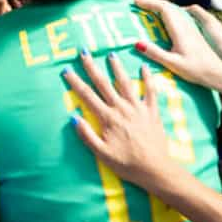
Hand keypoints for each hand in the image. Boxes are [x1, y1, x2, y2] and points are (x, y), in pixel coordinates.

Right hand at [63, 51, 175, 190]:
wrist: (155, 169)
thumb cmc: (127, 164)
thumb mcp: (102, 154)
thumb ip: (87, 136)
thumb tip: (74, 118)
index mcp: (108, 119)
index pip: (87, 96)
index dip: (75, 83)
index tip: (66, 70)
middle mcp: (122, 109)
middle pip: (104, 84)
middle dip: (92, 67)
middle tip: (84, 53)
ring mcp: (138, 108)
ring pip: (125, 83)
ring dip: (117, 68)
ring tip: (111, 54)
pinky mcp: (152, 112)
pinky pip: (150, 91)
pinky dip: (148, 78)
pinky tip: (144, 67)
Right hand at [132, 0, 221, 88]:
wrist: (217, 72)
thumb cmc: (196, 70)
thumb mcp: (173, 64)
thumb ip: (155, 53)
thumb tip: (137, 43)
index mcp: (179, 30)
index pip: (163, 8)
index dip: (149, 2)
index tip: (135, 2)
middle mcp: (185, 25)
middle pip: (167, 6)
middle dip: (151, 2)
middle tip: (137, 4)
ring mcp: (190, 28)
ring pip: (173, 10)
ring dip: (158, 6)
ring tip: (145, 10)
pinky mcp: (192, 32)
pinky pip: (176, 16)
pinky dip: (165, 13)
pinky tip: (160, 20)